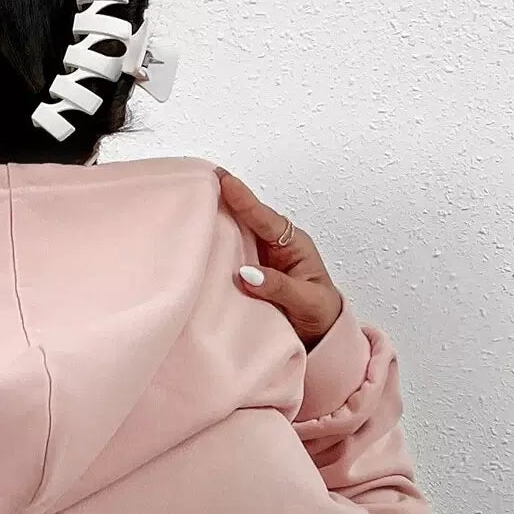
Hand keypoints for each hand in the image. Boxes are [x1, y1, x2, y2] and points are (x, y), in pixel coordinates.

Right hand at [214, 167, 343, 349]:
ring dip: (216, 222)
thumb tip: (245, 274)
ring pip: (235, 235)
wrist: (321, 335)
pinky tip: (197, 241)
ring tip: (192, 202)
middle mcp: (273, 247)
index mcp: (292, 245)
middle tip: (200, 178)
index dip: (244, 200)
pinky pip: (229, 257)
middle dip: (225, 199)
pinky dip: (214, 248)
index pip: (265, 218)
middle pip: (245, 218)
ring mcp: (258, 260)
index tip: (225, 181)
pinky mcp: (247, 276)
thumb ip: (278, 287)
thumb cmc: (319, 314)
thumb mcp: (306, 301)